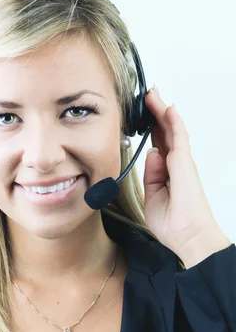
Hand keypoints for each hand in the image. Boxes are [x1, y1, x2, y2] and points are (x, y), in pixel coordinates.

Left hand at [142, 87, 228, 263]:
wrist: (188, 237)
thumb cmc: (173, 224)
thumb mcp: (152, 198)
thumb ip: (150, 176)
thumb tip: (151, 154)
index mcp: (168, 174)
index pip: (159, 145)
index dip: (152, 130)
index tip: (143, 117)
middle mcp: (177, 165)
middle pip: (165, 133)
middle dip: (156, 114)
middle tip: (148, 96)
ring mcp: (182, 163)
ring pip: (171, 130)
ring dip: (162, 111)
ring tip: (152, 94)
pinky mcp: (185, 164)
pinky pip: (179, 138)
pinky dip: (173, 121)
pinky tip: (167, 108)